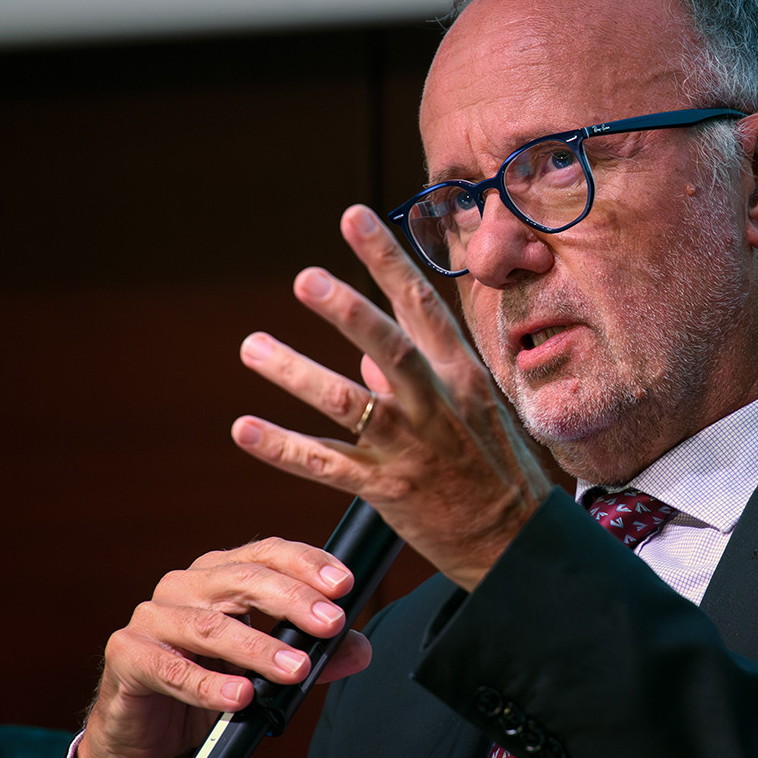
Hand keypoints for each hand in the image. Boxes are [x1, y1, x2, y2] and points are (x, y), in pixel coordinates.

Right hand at [77, 538, 371, 757]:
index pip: (267, 553)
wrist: (147, 734)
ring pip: (210, 625)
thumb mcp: (264, 671)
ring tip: (296, 670)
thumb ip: (311, 657)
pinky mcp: (128, 654)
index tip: (345, 585)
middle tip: (331, 625)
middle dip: (293, 601)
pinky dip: (209, 684)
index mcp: (220, 574)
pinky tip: (239, 697)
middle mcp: (185, 585)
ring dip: (259, 648)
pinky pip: (171, 668)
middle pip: (242, 580)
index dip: (307, 564)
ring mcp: (153, 617)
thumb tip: (358, 649)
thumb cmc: (208, 685)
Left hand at [232, 205, 552, 589]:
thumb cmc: (493, 467)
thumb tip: (366, 356)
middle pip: (388, 347)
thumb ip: (421, 374)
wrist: (512, 541)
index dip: (386, 258)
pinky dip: (283, 448)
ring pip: (347, 404)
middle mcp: (436, 405)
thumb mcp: (472, 408)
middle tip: (305, 278)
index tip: (354, 216)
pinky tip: (245, 429)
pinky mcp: (386, 490)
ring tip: (252, 346)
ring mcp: (410, 448)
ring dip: (296, 373)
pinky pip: (326, 465)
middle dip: (347, 310)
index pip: (420, 304)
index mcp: (461, 373)